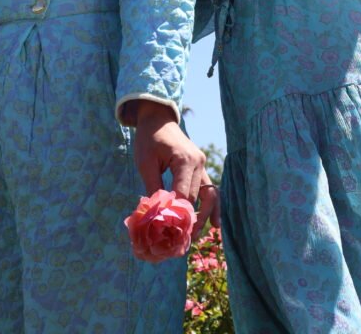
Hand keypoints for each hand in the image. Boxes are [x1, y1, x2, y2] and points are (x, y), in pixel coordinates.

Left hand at [133, 102, 218, 233]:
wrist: (157, 118)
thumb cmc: (149, 139)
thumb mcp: (145, 163)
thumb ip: (153, 188)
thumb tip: (155, 215)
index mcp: (185, 160)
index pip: (184, 195)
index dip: (176, 215)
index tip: (167, 232)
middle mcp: (198, 163)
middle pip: (197, 199)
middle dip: (190, 221)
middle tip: (182, 242)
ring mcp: (202, 164)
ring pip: (209, 195)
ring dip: (204, 216)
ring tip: (196, 236)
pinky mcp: (200, 167)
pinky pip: (210, 188)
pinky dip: (212, 206)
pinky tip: (214, 224)